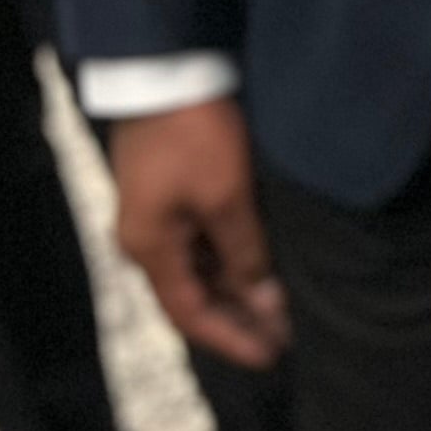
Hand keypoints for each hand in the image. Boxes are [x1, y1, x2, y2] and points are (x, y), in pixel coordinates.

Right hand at [111, 99, 289, 368]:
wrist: (164, 73)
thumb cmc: (195, 136)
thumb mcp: (227, 198)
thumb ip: (246, 255)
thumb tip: (265, 304)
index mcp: (150, 250)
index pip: (191, 316)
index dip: (232, 339)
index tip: (271, 357)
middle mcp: (145, 242)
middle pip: (193, 298)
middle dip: (238, 320)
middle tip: (285, 338)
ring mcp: (155, 219)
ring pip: (199, 273)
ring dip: (237, 292)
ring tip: (281, 310)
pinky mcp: (169, 197)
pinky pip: (199, 246)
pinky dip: (230, 264)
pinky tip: (260, 270)